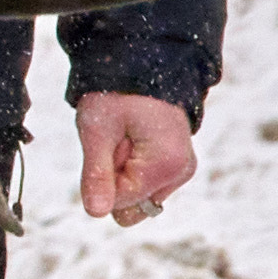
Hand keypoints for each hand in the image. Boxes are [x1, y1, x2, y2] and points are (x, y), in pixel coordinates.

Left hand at [80, 94, 198, 223]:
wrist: (141, 65)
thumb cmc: (117, 94)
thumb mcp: (97, 131)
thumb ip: (97, 175)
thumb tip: (96, 213)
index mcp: (165, 167)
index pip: (120, 205)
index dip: (103, 178)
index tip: (110, 146)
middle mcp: (180, 173)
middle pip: (132, 207)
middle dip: (114, 180)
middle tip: (116, 143)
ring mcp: (180, 170)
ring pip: (136, 196)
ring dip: (121, 171)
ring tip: (124, 137)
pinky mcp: (175, 165)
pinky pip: (144, 182)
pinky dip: (131, 165)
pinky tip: (132, 138)